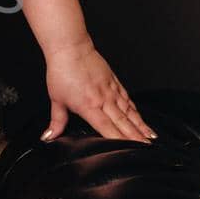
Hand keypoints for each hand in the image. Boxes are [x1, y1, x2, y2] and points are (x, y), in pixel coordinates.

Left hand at [42, 37, 156, 143]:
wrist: (71, 49)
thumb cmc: (62, 71)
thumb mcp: (56, 99)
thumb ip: (57, 121)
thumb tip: (49, 136)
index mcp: (88, 106)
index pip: (106, 127)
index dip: (119, 140)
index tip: (130, 149)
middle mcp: (103, 99)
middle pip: (123, 122)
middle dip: (136, 136)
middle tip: (148, 148)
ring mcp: (111, 90)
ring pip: (129, 111)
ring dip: (140, 125)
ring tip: (150, 137)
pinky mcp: (114, 83)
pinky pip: (128, 100)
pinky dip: (136, 110)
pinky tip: (141, 118)